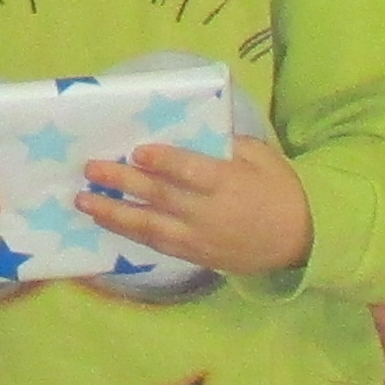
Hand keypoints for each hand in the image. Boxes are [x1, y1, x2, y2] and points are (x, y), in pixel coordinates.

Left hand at [77, 133, 314, 280]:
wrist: (300, 241)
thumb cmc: (279, 190)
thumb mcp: (261, 157)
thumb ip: (228, 144)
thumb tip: (192, 128)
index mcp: (229, 184)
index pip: (191, 172)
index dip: (164, 162)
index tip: (137, 151)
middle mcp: (209, 214)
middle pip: (161, 197)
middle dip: (123, 184)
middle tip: (91, 170)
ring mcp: (199, 239)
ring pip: (151, 227)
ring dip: (115, 214)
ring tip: (84, 201)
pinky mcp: (194, 256)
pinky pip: (157, 246)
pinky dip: (130, 234)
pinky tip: (108, 222)